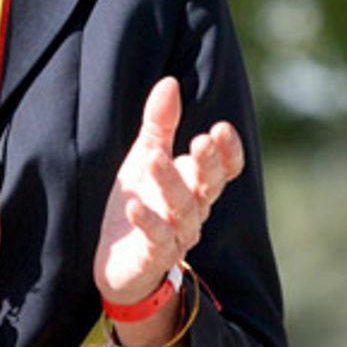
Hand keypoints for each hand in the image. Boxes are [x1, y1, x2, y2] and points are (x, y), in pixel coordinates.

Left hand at [93, 77, 243, 309]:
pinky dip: (148, 222)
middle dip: (208, 163)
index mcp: (197, 186)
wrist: (118, 263)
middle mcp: (194, 211)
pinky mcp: (153, 257)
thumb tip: (170, 82)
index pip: (226, 170)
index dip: (229, 151)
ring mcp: (177, 236)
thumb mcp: (145, 159)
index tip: (221, 128)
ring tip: (154, 158)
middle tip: (202, 139)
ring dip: (171, 183)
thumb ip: (160, 125)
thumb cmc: (141, 205)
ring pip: (183, 210)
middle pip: (210, 187)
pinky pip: (156, 239)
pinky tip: (135, 205)